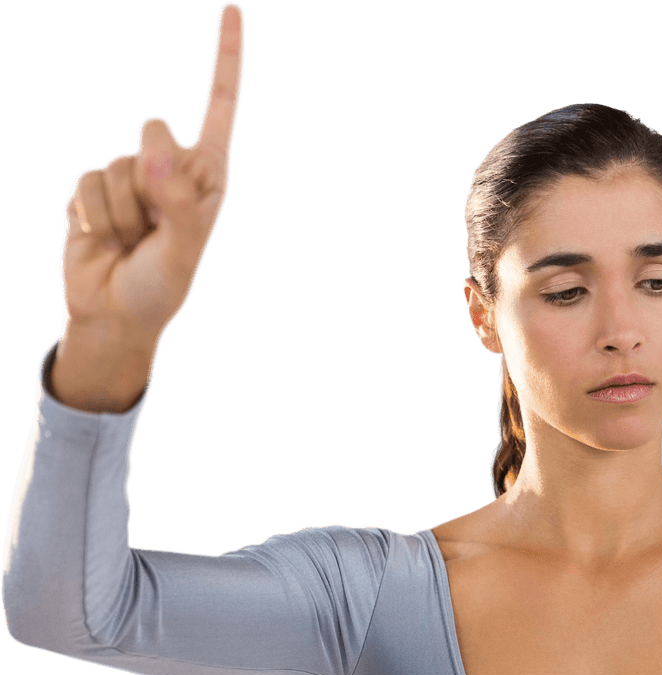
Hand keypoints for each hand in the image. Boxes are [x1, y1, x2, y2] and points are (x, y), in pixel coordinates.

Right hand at [58, 3, 244, 340]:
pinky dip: (94, 217)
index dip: (226, 58)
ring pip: (118, 164)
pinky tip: (102, 240)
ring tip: (131, 243)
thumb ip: (177, 203)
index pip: (220, 106)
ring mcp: (131, 175)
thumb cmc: (160, 288)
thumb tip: (156, 151)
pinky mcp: (93, 186)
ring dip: (123, 214)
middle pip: (154, 128)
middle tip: (154, 228)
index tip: (234, 7)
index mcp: (210, 176)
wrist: (114, 315)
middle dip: (152, 180)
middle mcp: (172, 167)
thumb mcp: (183, 254)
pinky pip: (86, 182)